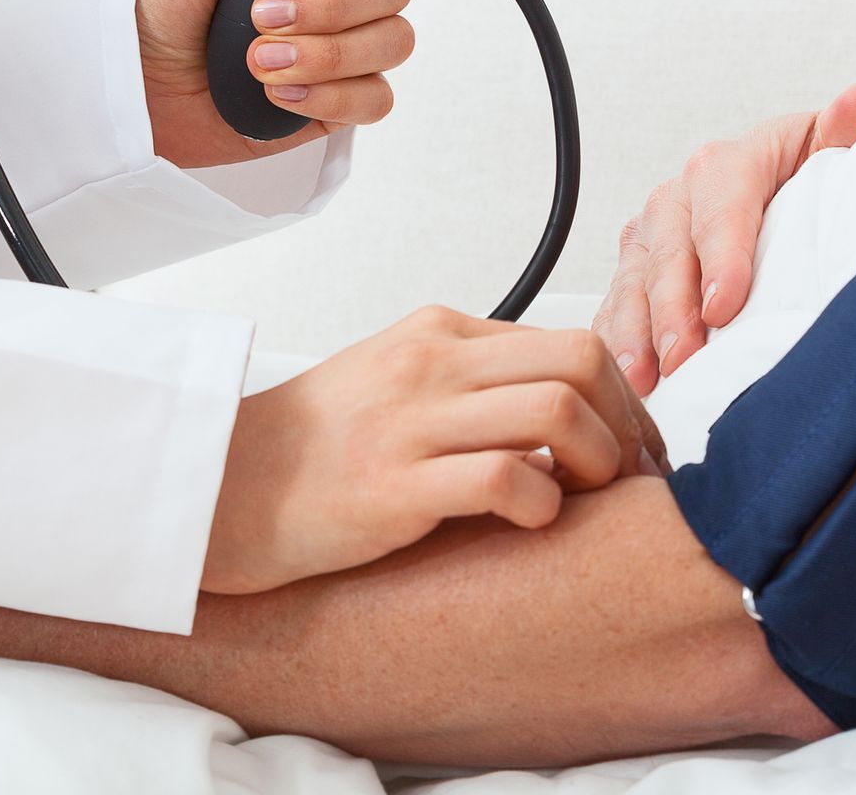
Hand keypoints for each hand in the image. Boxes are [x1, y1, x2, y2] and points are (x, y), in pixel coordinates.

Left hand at [137, 0, 418, 167]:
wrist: (137, 77)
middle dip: (326, 3)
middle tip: (260, 13)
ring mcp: (349, 47)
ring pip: (393, 42)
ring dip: (324, 52)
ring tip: (259, 59)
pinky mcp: (341, 102)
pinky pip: (376, 99)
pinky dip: (330, 96)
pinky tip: (279, 91)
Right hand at [202, 307, 668, 594]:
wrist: (222, 487)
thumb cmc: (311, 449)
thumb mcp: (394, 382)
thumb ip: (469, 382)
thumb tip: (560, 412)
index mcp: (437, 333)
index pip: (570, 340)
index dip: (623, 399)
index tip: (634, 450)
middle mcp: (430, 364)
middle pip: (581, 361)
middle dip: (628, 425)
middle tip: (630, 479)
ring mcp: (411, 422)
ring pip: (557, 412)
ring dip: (599, 463)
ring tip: (586, 500)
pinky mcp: (394, 487)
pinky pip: (506, 479)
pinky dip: (543, 504)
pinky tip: (531, 523)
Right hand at [596, 84, 855, 393]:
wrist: (780, 188)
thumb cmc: (808, 178)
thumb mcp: (832, 152)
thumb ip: (846, 133)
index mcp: (727, 164)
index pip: (720, 208)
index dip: (722, 258)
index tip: (724, 306)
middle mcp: (678, 196)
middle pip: (669, 254)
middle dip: (672, 310)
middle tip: (683, 358)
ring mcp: (650, 234)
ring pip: (633, 281)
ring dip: (635, 332)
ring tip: (644, 378)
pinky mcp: (635, 269)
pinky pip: (615, 305)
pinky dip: (617, 342)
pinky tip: (624, 378)